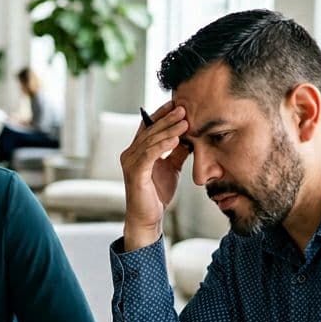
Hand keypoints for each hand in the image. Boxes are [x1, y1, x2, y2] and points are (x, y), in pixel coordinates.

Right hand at [119, 103, 189, 250]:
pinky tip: (176, 139)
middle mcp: (130, 153)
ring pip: (150, 140)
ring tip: (185, 121)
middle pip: (150, 130)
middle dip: (167, 118)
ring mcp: (131, 163)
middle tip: (184, 107)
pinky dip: (162, 145)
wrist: (148, 217)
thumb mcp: (171, 168)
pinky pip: (149, 155)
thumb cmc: (157, 194)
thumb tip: (190, 136)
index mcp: (137, 150)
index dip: (162, 114)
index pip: (148, 126)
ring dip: (168, 130)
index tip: (178, 104)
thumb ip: (176, 152)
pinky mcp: (135, 173)